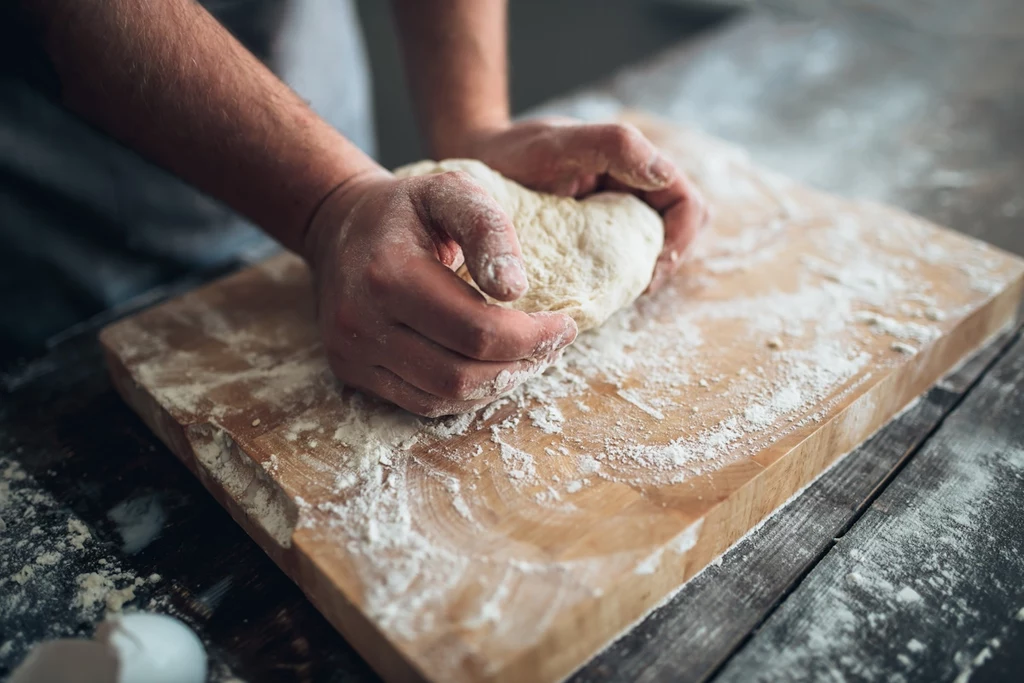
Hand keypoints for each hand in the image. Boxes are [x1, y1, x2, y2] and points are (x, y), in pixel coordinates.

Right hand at [304, 169, 578, 417]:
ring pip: (443, 396)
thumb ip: (488, 230)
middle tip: (552, 345)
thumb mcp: (451, 193)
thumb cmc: (407, 209)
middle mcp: (362, 321)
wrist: (339, 225)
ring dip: (497, 384)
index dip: (533, 337)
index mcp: (389, 274)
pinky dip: (466, 394)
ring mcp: (352, 352)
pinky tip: (490, 368)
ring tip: (527, 357)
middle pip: (461, 373)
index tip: (565, 324)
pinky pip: (421, 403)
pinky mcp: (351, 371)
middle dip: (521, 364)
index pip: (477, 330)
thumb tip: (514, 289)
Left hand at [445, 117, 710, 290]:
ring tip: (609, 293)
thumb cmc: (513, 151)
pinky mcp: (592, 242)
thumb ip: (614, 145)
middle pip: (678, 234)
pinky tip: (587, 293)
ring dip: (641, 274)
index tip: (652, 267)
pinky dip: (614, 281)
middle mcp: (632, 191)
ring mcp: (613, 218)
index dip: (681, 239)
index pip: (688, 204)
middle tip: (633, 289)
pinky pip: (620, 266)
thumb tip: (662, 174)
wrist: (472, 165)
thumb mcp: (558, 143)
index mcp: (636, 164)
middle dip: (664, 262)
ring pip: (652, 253)